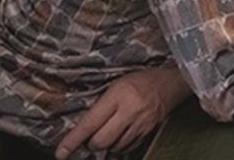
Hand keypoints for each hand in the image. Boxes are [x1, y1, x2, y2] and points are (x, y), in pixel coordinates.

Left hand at [56, 66, 191, 158]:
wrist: (172, 82)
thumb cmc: (141, 80)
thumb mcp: (116, 85)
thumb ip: (100, 104)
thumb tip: (80, 126)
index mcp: (118, 95)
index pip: (90, 122)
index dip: (73, 140)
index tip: (61, 152)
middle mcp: (130, 110)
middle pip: (101, 140)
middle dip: (92, 143)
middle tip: (91, 136)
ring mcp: (141, 123)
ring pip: (114, 146)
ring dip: (107, 144)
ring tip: (108, 132)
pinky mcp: (149, 130)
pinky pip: (128, 147)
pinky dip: (120, 145)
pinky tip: (120, 135)